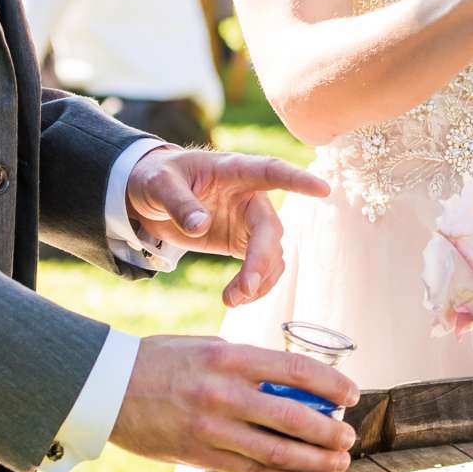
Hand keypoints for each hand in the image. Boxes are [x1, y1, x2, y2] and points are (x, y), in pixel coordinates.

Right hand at [112, 334, 356, 471]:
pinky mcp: (202, 456)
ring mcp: (213, 429)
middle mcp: (224, 394)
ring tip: (339, 463)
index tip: (350, 394)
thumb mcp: (208, 347)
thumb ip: (248, 363)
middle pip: (293, 417)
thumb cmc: (161, 361)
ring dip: (315, 461)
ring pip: (277, 452)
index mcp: (230, 358)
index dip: (331, 384)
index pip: (295, 369)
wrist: (108, 389)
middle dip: (329, 432)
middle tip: (349, 437)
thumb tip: (292, 379)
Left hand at [127, 147, 330, 305]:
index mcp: (234, 171)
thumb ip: (180, 203)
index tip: (323, 190)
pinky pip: (261, 266)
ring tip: (232, 300)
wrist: (149, 196)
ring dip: (259, 279)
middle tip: (244, 289)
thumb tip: (200, 225)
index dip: (298, 180)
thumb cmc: (156, 178)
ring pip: (271, 253)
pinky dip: (254, 286)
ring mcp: (249, 220)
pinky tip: (236, 298)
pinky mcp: (242, 241)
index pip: (272, 171)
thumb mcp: (159, 185)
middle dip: (261, 260)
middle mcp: (249, 196)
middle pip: (269, 228)